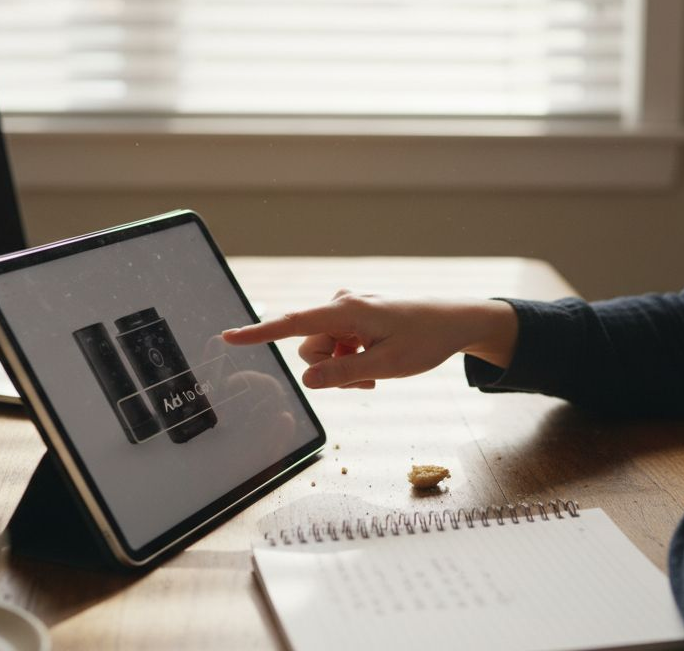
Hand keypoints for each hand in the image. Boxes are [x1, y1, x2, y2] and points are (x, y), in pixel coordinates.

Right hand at [221, 291, 516, 389]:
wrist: (455, 322)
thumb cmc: (425, 340)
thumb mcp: (386, 364)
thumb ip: (343, 373)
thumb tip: (307, 379)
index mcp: (346, 310)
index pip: (293, 324)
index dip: (259, 333)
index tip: (228, 337)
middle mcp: (341, 304)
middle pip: (310, 348)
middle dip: (332, 368)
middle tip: (369, 375)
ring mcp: (347, 310)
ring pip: (324, 350)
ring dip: (345, 367)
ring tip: (378, 368)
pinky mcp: (354, 317)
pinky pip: (338, 345)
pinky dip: (353, 359)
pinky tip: (378, 360)